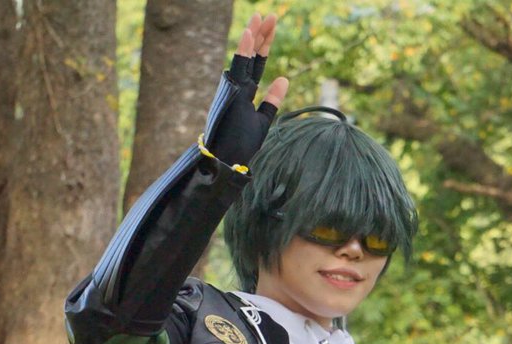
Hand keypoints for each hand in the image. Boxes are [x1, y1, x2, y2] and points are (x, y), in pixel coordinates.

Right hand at [207, 13, 289, 168]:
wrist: (227, 160)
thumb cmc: (241, 145)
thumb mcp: (262, 120)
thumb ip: (272, 101)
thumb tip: (284, 79)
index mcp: (245, 91)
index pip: (257, 62)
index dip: (265, 44)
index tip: (272, 26)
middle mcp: (237, 86)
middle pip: (252, 55)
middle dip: (261, 35)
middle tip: (270, 15)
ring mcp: (233, 88)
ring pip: (244, 57)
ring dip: (252, 36)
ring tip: (260, 16)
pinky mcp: (231, 93)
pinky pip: (238, 68)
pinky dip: (244, 50)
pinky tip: (250, 33)